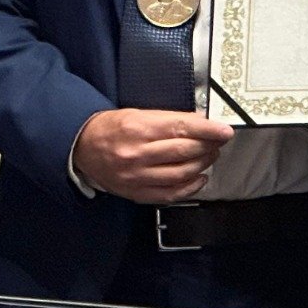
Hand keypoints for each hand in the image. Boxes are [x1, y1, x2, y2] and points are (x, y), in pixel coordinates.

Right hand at [73, 109, 234, 203]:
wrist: (82, 148)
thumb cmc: (110, 128)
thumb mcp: (138, 113)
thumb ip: (168, 119)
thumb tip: (198, 122)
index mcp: (138, 128)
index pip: (181, 128)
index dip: (207, 130)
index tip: (224, 131)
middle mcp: (138, 154)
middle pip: (184, 152)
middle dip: (208, 146)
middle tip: (218, 141)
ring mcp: (138, 176)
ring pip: (181, 174)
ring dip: (202, 165)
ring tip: (209, 156)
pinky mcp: (137, 193)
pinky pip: (171, 194)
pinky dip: (190, 187)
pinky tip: (199, 178)